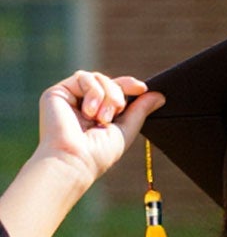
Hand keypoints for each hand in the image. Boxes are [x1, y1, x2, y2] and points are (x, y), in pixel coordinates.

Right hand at [34, 72, 159, 190]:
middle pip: (108, 81)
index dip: (128, 85)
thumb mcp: (126, 130)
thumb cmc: (99, 153)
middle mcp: (83, 104)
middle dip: (118, 94)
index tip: (142, 88)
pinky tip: (89, 112)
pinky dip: (93, 92)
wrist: (75, 159)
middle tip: (115, 114)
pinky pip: (83, 77)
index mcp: (98, 112)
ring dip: (107, 95)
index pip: (115, 90)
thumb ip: (140, 111)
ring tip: (102, 118)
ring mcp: (70, 97)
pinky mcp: (57, 92)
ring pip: (97, 77)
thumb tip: (159, 95)